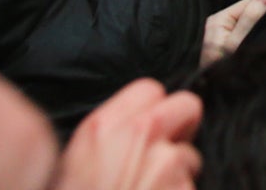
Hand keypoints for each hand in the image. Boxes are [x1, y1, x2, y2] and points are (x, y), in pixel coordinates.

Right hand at [54, 77, 201, 189]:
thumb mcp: (74, 167)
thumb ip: (108, 141)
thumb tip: (130, 134)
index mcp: (105, 127)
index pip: (151, 89)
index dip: (154, 109)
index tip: (151, 127)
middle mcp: (142, 135)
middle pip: (188, 106)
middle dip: (182, 128)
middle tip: (166, 152)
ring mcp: (168, 164)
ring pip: (191, 158)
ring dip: (178, 176)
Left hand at [200, 0, 265, 68]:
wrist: (211, 94)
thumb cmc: (222, 69)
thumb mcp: (238, 43)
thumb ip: (250, 19)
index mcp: (218, 18)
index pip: (249, 2)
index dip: (259, 14)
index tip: (259, 32)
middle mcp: (217, 22)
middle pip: (248, 12)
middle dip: (255, 24)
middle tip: (252, 44)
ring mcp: (220, 32)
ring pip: (246, 23)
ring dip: (252, 34)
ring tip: (248, 50)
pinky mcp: (223, 41)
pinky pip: (242, 33)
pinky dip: (248, 40)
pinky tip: (245, 52)